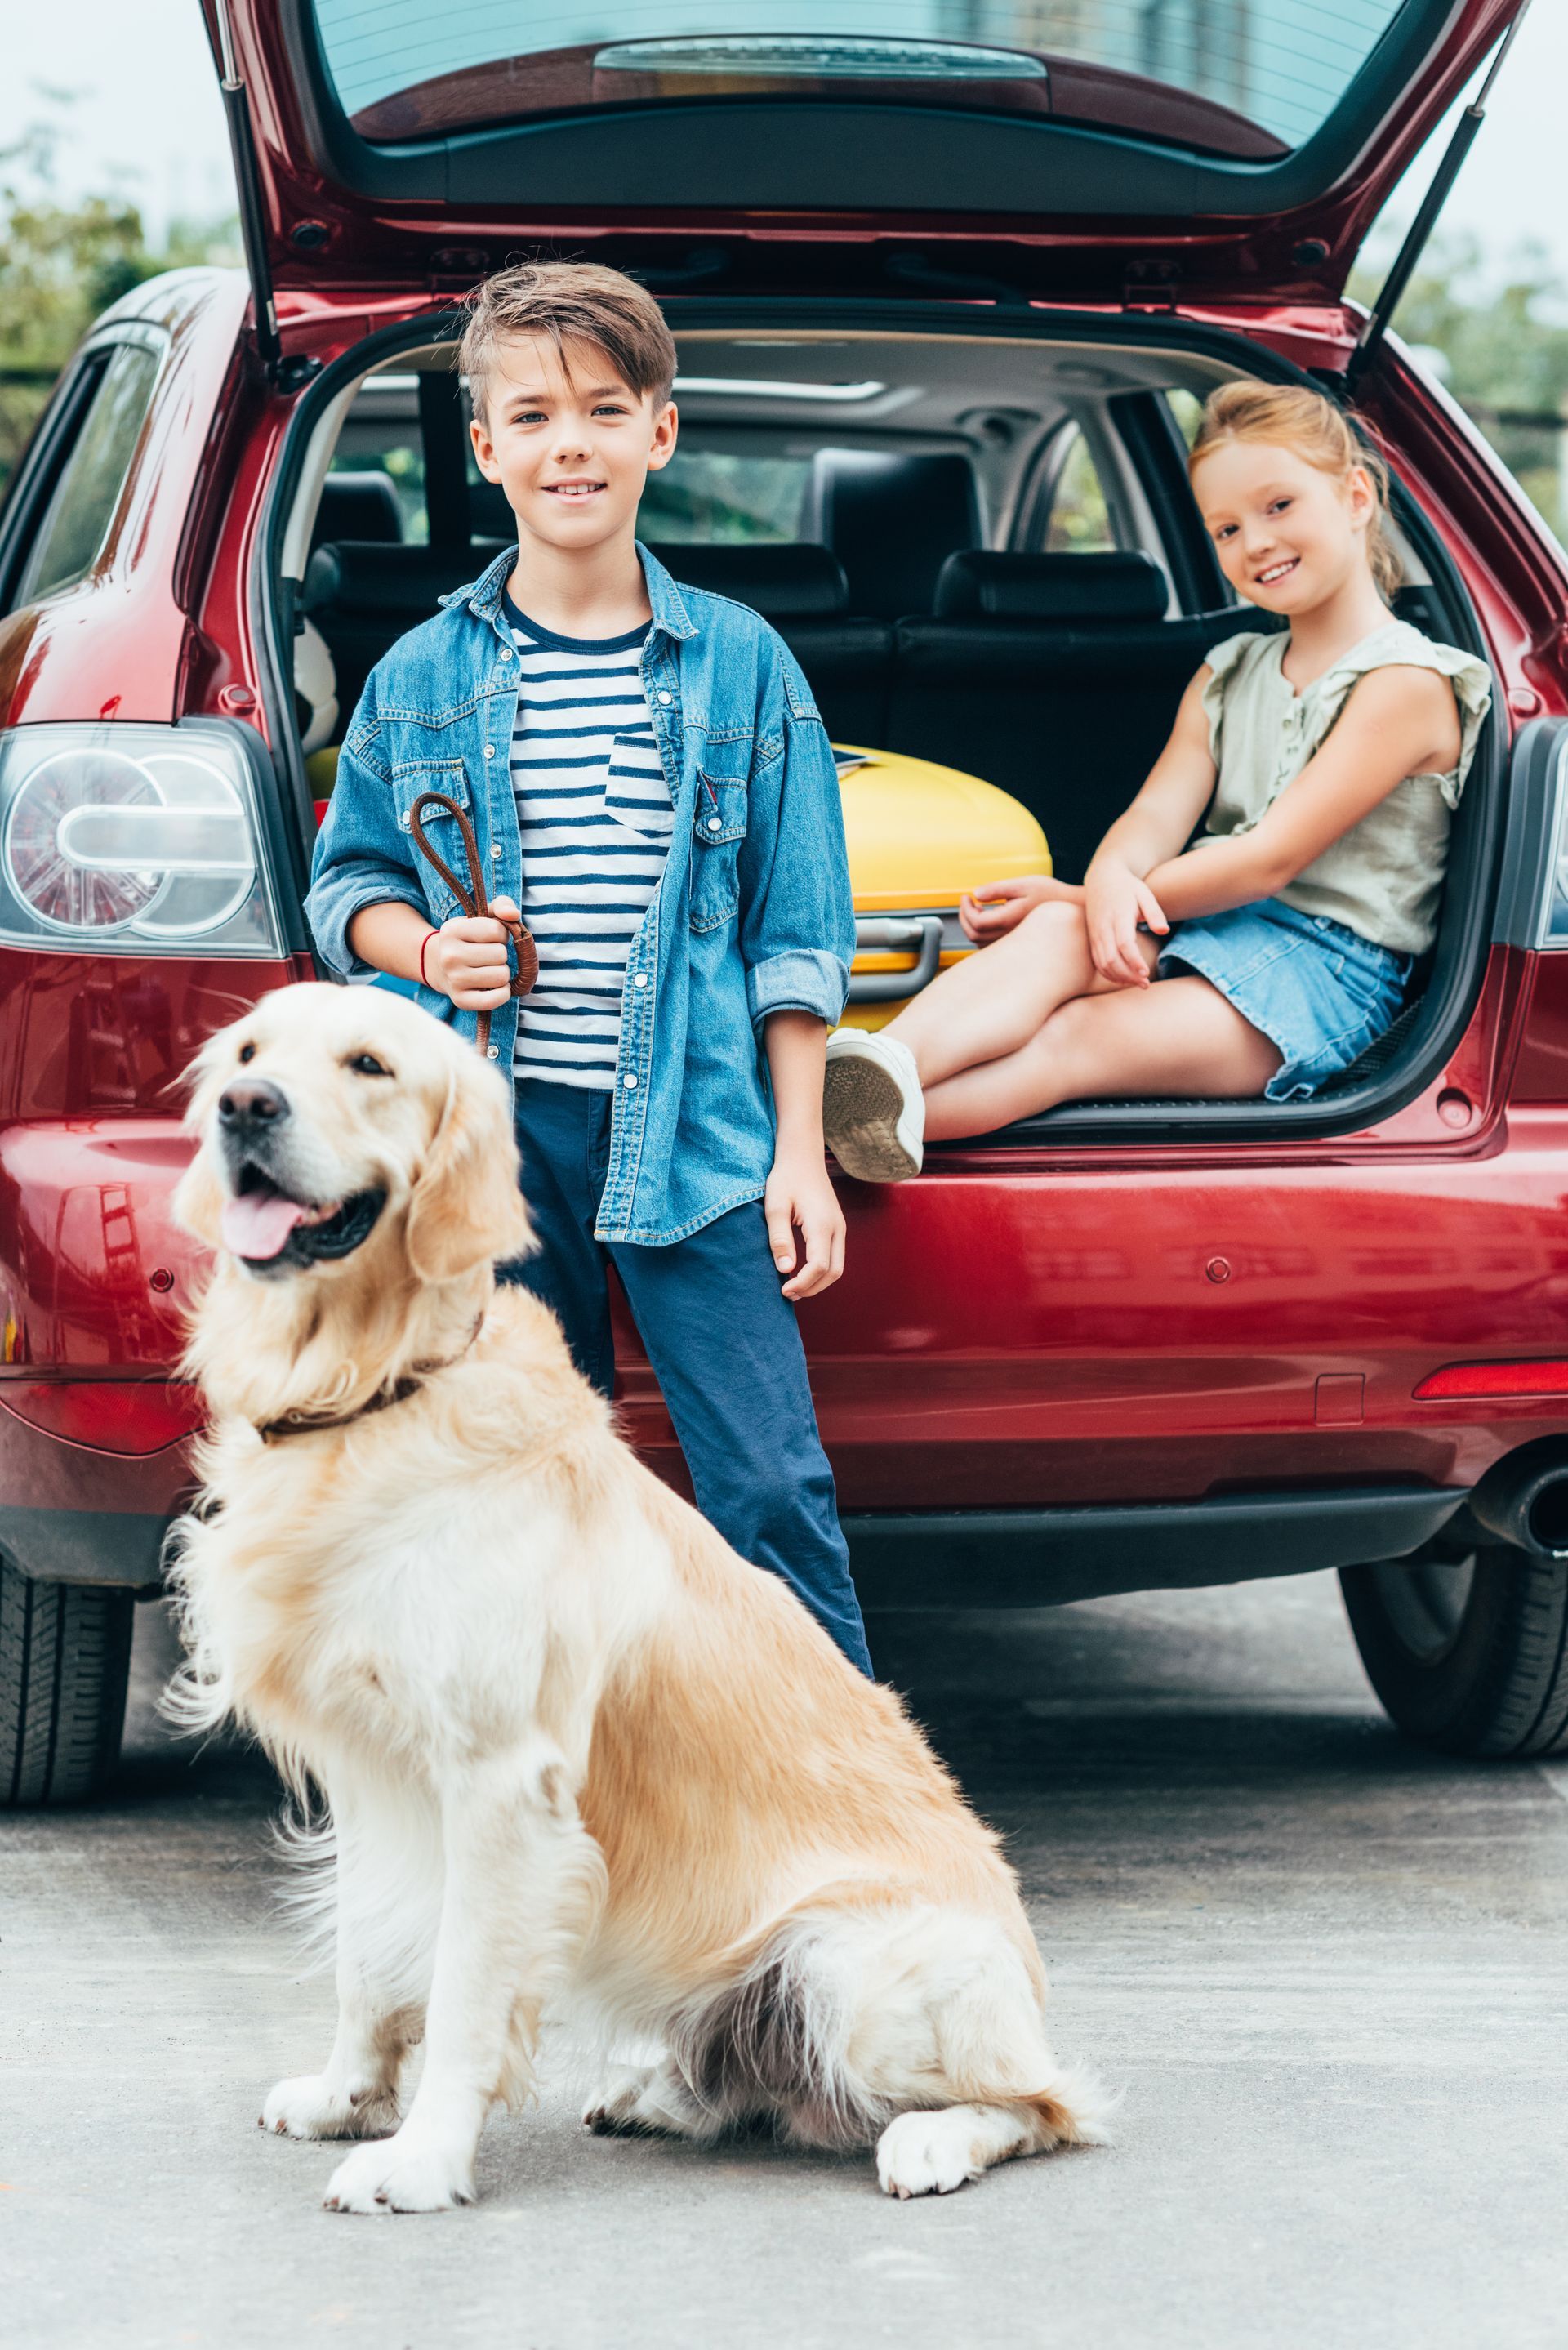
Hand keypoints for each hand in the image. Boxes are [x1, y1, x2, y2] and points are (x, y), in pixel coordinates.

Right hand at [425, 897, 521, 1010]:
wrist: (439, 965)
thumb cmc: (469, 939)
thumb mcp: (482, 916)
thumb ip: (502, 905)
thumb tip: (514, 915)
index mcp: (452, 930)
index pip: (497, 930)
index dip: (500, 934)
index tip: (489, 938)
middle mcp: (449, 956)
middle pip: (501, 955)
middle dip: (500, 954)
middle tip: (488, 956)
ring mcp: (453, 980)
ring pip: (501, 976)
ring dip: (501, 973)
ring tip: (488, 969)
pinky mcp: (460, 1001)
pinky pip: (496, 999)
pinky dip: (502, 993)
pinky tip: (493, 986)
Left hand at [765, 1151, 845, 1300]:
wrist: (802, 1156)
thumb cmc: (786, 1178)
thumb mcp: (775, 1206)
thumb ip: (779, 1238)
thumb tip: (785, 1270)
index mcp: (822, 1224)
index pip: (819, 1266)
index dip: (802, 1283)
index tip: (783, 1290)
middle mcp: (837, 1228)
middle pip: (834, 1272)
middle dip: (812, 1288)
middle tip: (788, 1294)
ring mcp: (840, 1227)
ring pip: (838, 1267)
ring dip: (818, 1282)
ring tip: (794, 1288)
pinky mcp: (837, 1226)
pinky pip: (835, 1256)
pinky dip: (822, 1271)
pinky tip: (802, 1272)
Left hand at [959, 873, 1083, 943]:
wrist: (1072, 910)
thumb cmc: (1050, 894)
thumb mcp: (1024, 884)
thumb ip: (998, 889)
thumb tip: (976, 893)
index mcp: (1010, 920)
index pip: (976, 922)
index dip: (965, 909)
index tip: (967, 896)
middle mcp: (1009, 936)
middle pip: (974, 935)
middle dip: (964, 917)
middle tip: (967, 901)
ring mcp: (1012, 943)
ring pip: (980, 943)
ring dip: (972, 926)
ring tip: (978, 908)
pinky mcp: (1014, 946)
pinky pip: (989, 946)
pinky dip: (981, 933)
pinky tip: (988, 918)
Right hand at [1084, 862, 1167, 988]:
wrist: (1101, 877)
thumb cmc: (1127, 887)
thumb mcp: (1144, 894)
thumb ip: (1154, 912)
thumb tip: (1164, 930)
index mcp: (1118, 916)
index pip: (1124, 944)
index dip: (1134, 961)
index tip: (1145, 974)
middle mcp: (1103, 927)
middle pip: (1112, 958)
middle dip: (1128, 975)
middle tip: (1146, 984)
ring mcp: (1095, 934)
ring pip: (1103, 963)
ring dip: (1119, 978)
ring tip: (1138, 983)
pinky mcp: (1092, 939)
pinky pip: (1098, 962)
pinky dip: (1109, 974)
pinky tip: (1124, 978)